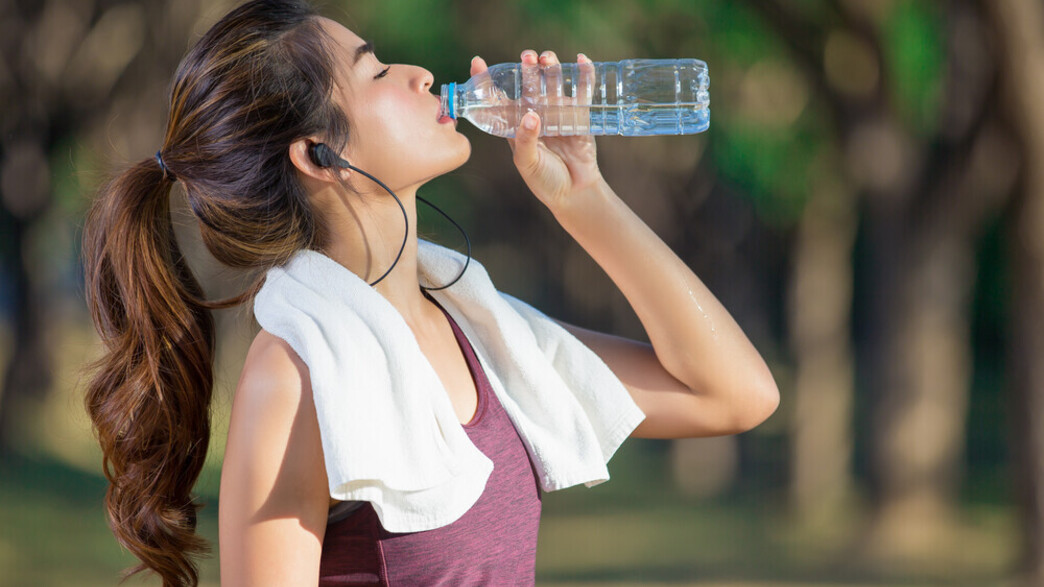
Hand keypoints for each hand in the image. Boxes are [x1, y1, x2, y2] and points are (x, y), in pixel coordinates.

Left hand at [470, 50, 603, 209]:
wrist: (574, 194)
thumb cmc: (544, 181)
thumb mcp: (527, 163)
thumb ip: (526, 141)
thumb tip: (531, 116)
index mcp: (516, 124)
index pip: (498, 98)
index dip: (487, 80)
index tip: (478, 62)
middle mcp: (536, 113)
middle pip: (530, 84)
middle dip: (528, 68)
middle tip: (527, 57)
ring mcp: (558, 112)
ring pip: (554, 82)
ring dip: (551, 66)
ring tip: (547, 58)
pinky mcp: (579, 116)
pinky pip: (582, 91)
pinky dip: (583, 74)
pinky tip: (581, 60)